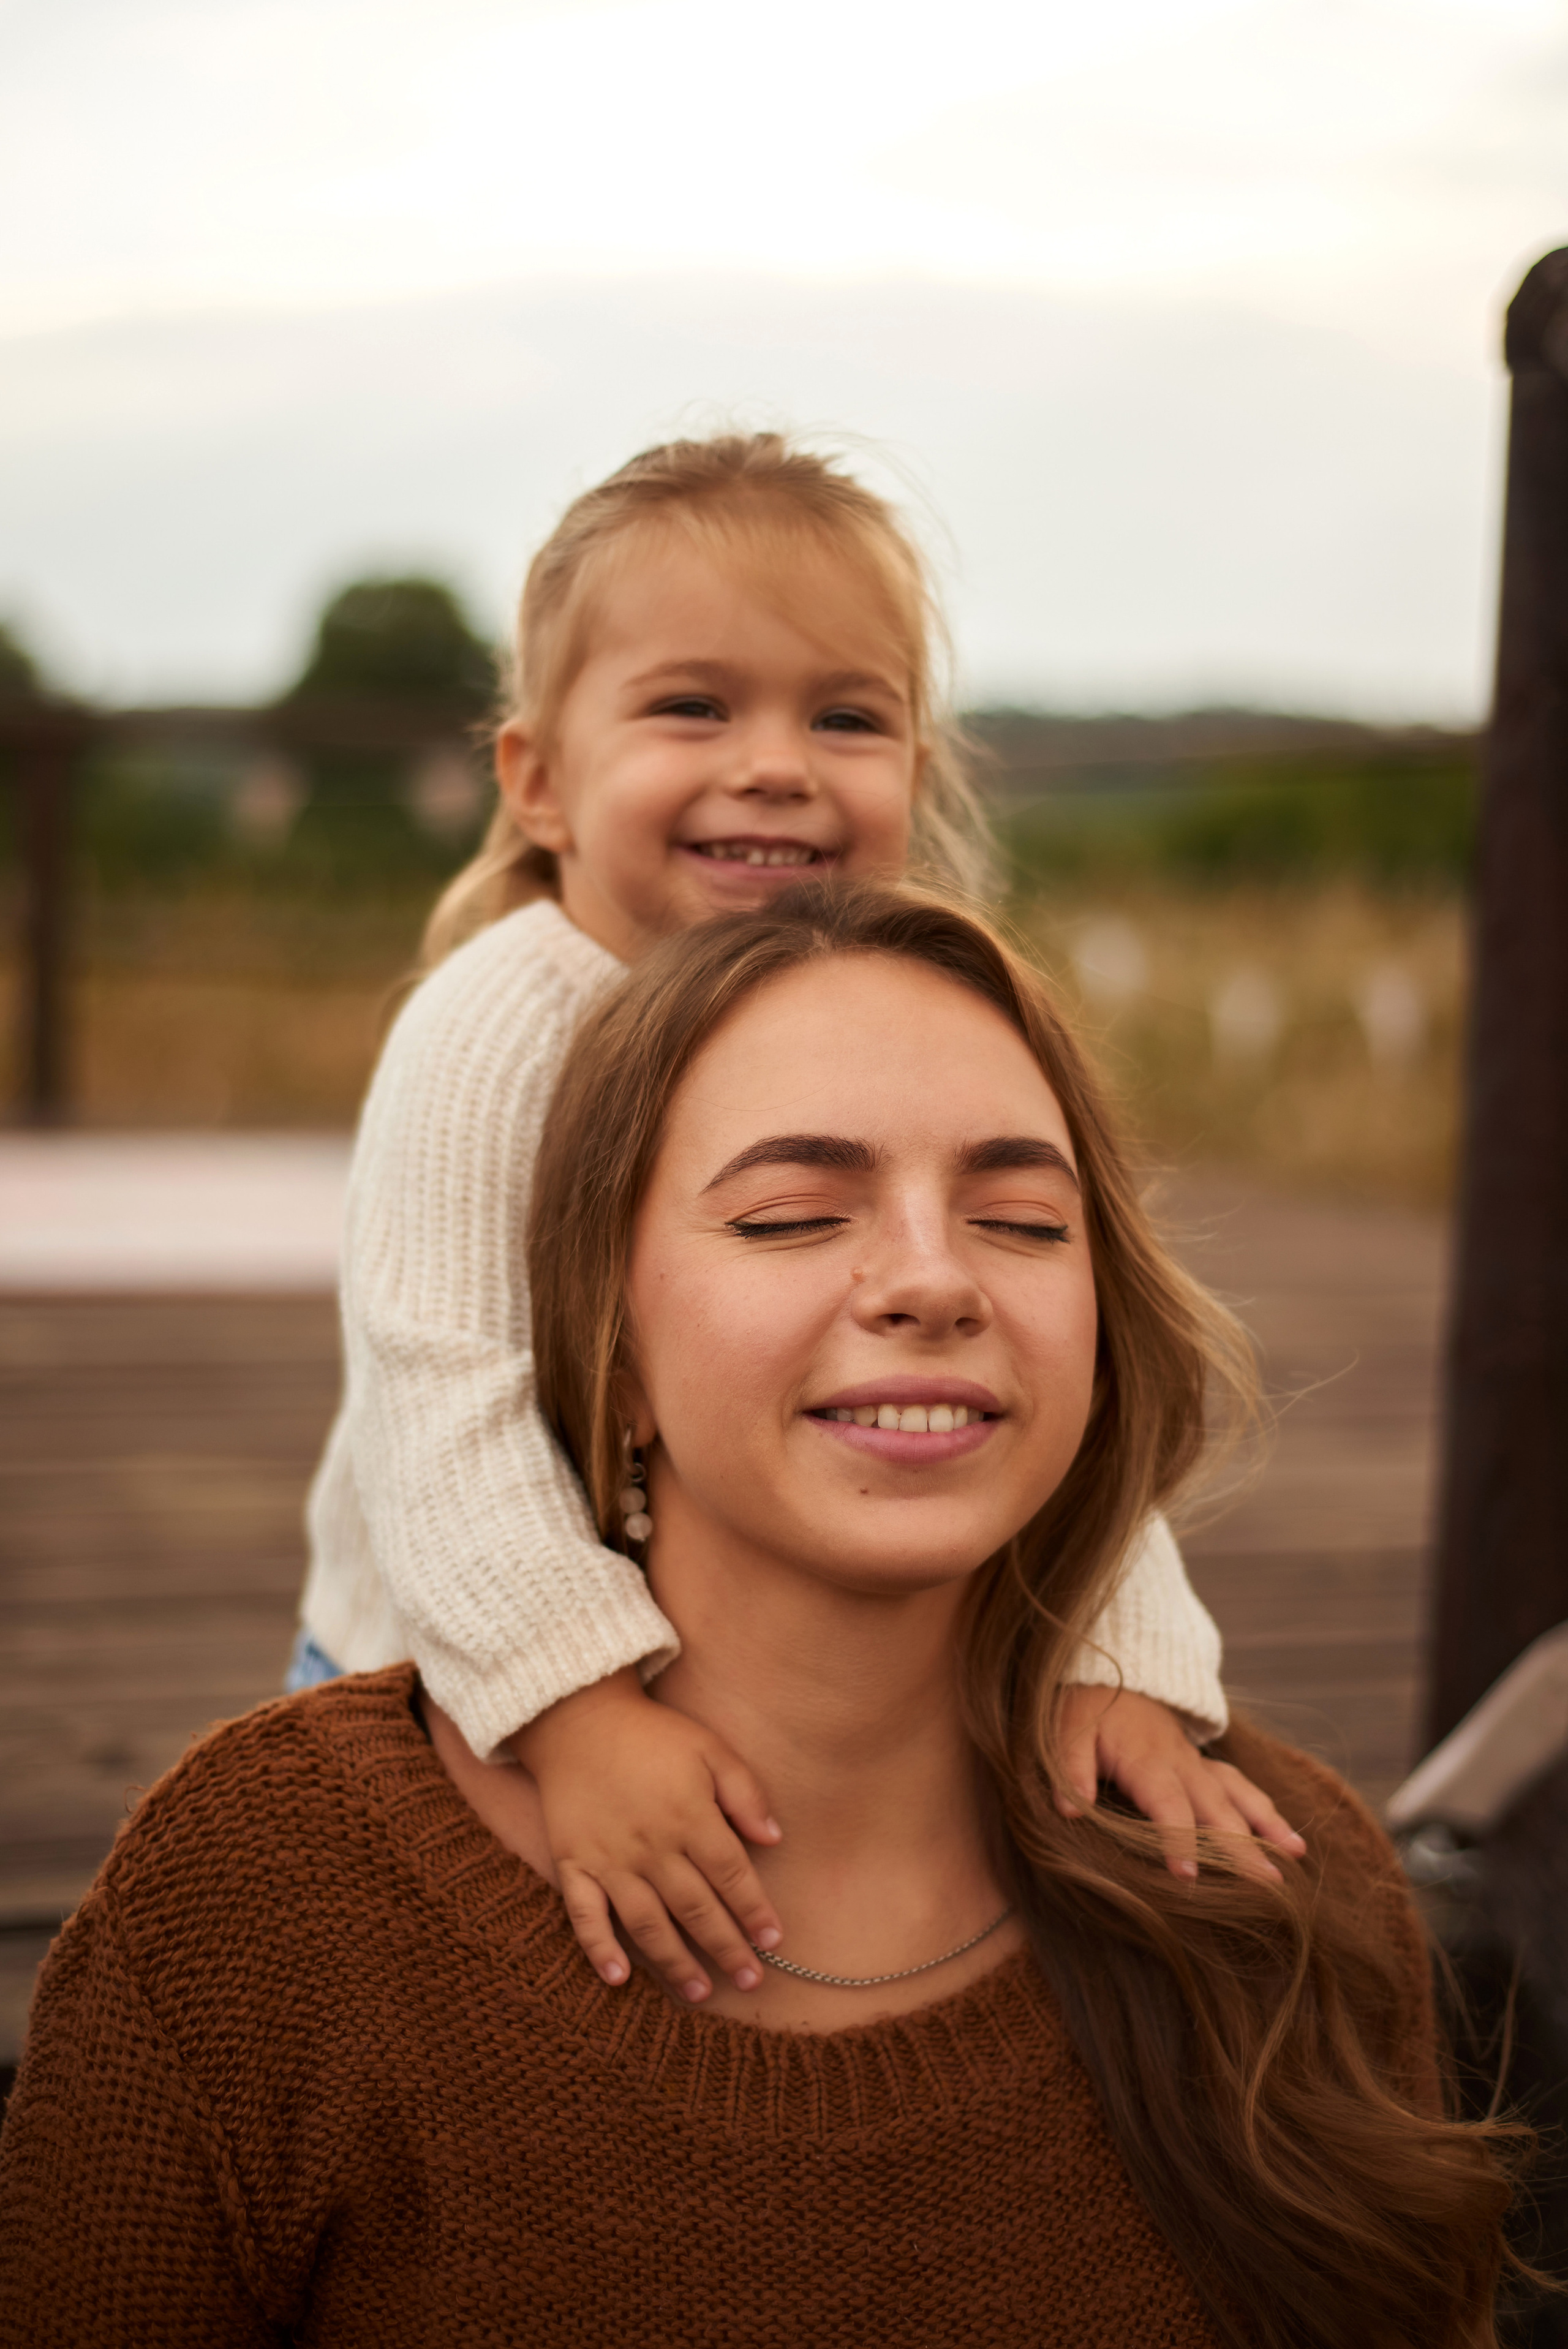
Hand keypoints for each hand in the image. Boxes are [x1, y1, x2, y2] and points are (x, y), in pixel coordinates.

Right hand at [511, 1669, 782, 2001]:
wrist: (578, 1718)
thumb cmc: (652, 1734)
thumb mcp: (709, 1747)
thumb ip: (744, 1792)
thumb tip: (774, 1839)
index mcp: (689, 1817)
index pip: (732, 1875)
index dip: (755, 1910)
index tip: (775, 1941)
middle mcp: (651, 1846)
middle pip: (695, 1908)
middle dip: (726, 1948)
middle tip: (751, 1981)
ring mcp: (609, 1858)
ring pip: (647, 1922)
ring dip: (675, 1962)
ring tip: (700, 1993)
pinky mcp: (573, 1862)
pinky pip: (584, 1914)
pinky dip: (599, 1948)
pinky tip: (619, 1978)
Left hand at [1056, 1685, 1306, 1883]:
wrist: (1113, 1670)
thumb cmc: (1086, 1708)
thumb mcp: (1066, 1731)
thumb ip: (1071, 1768)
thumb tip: (1068, 1810)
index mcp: (1146, 1760)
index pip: (1167, 1804)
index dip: (1178, 1839)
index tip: (1189, 1875)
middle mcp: (1181, 1763)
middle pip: (1216, 1808)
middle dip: (1242, 1847)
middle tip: (1267, 1884)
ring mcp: (1197, 1764)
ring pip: (1238, 1795)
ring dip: (1267, 1827)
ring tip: (1295, 1858)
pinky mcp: (1204, 1765)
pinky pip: (1240, 1787)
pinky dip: (1266, 1812)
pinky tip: (1289, 1840)